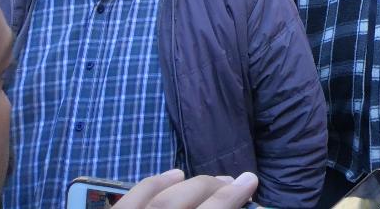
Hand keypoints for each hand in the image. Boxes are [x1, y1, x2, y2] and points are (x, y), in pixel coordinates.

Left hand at [113, 169, 258, 208]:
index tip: (250, 180)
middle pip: (181, 202)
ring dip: (188, 184)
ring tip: (210, 179)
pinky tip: (173, 175)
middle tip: (233, 182)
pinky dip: (153, 183)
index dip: (230, 197)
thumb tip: (238, 204)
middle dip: (211, 188)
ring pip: (158, 198)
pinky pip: (129, 198)